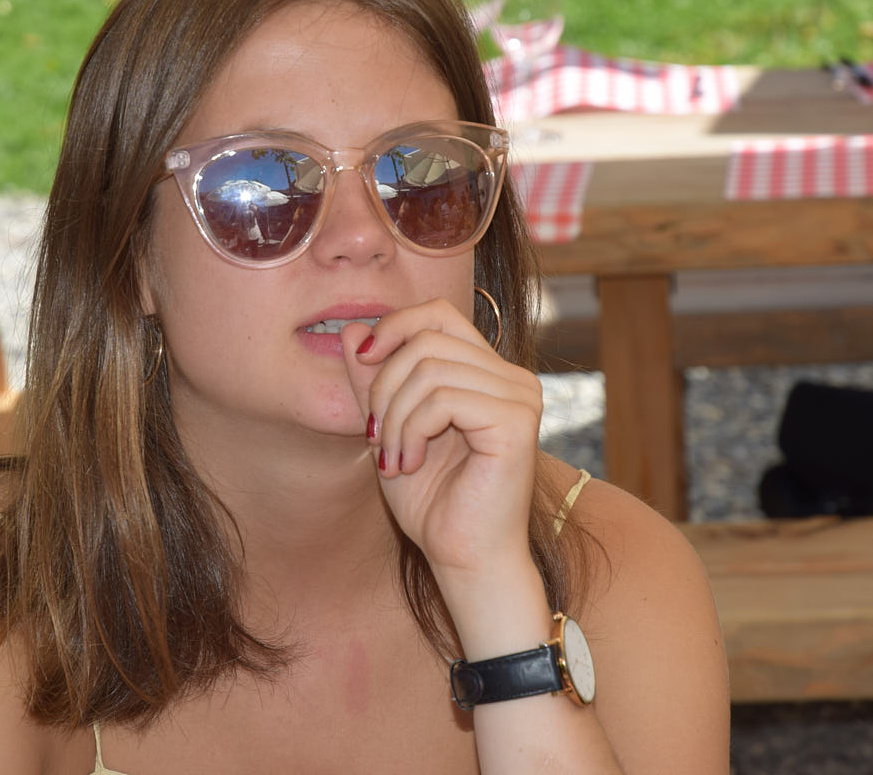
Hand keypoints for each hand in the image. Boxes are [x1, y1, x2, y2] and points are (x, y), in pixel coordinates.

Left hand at [339, 298, 542, 579]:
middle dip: (384, 385)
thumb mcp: (389, 428)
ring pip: (430, 368)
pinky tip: (410, 462)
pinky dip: (412, 429)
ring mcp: (520, 396)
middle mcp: (512, 378)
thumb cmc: (433, 502)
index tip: (362, 362)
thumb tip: (352, 329)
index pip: (438, 315)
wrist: (463, 558)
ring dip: (394, 415)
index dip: (394, 327)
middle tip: (376, 436)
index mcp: (489, 373)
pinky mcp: (516, 421)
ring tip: (393, 457)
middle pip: (427, 339)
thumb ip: (374, 380)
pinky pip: (444, 398)